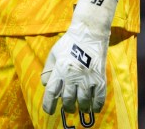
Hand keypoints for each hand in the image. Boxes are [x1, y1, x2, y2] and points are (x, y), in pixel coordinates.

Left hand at [40, 0, 120, 115]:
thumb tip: (45, 85)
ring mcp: (87, 78)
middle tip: (68, 108)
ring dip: (81, 108)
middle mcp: (72, 76)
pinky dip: (96, 106)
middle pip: (67, 100)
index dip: (48, 105)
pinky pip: (99, 98)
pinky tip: (94, 108)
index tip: (49, 111)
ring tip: (80, 108)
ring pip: (83, 101)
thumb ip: (48, 69)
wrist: (89, 33)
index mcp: (59, 70)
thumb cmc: (69, 43)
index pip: (51, 92)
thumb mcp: (54, 53)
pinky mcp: (99, 78)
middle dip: (67, 107)